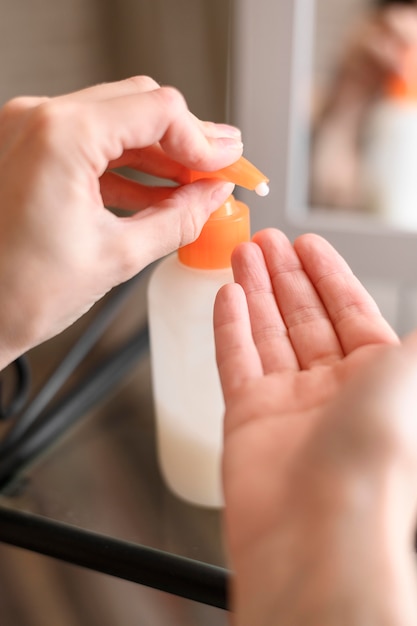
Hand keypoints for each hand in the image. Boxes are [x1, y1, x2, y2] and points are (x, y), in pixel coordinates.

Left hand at [0, 76, 240, 368]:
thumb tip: (215, 196)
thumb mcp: (117, 256)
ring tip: (195, 185)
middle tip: (220, 168)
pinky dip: (128, 165)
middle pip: (138, 106)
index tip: (228, 164)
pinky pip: (91, 144)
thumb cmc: (19, 294)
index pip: (158, 110)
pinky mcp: (27, 150)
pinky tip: (158, 191)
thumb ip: (179, 219)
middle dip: (186, 140)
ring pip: (116, 122)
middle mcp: (39, 120)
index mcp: (61, 136)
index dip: (203, 139)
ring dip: (159, 153)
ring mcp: (28, 131)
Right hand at [214, 229, 416, 624]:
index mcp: (380, 379)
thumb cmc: (380, 453)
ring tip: (243, 252)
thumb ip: (415, 341)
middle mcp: (335, 390)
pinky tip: (226, 296)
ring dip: (256, 291)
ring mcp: (289, 404)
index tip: (308, 242)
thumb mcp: (414, 369)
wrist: (322, 528)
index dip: (329, 274)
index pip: (351, 311)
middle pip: (306, 318)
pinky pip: (237, 361)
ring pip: (270, 333)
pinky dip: (231, 327)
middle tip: (267, 240)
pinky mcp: (248, 418)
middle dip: (287, 276)